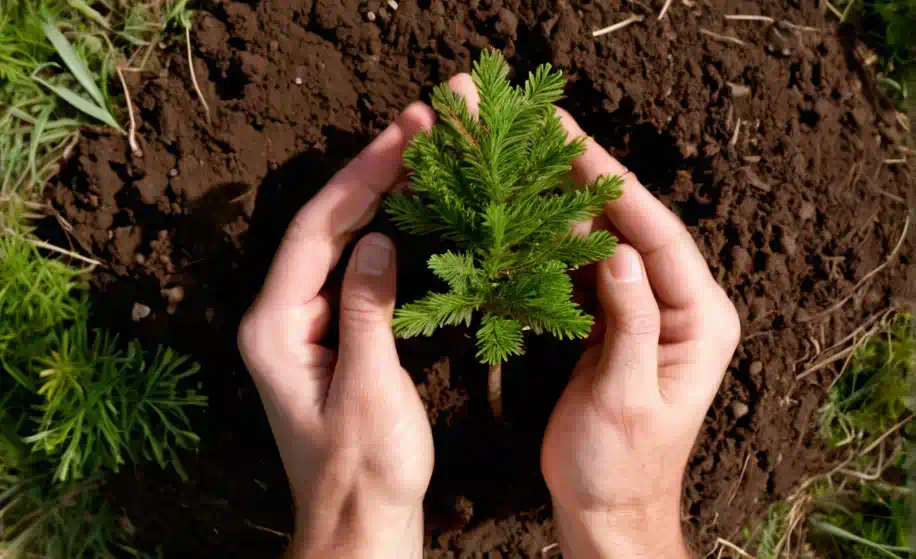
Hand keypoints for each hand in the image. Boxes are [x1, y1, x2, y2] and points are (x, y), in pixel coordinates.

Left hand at [238, 103, 435, 558]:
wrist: (360, 524)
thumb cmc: (365, 471)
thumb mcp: (370, 390)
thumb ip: (367, 310)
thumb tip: (375, 239)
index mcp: (276, 328)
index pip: (315, 231)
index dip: (360, 177)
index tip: (405, 135)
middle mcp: (280, 318)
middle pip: (322, 227)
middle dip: (369, 174)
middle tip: (419, 126)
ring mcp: (303, 326)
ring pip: (337, 244)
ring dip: (376, 198)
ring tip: (419, 153)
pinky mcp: (329, 337)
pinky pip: (352, 272)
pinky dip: (382, 237)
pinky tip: (410, 213)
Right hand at [540, 111, 741, 557]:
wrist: (605, 508)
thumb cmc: (622, 466)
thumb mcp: (629, 399)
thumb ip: (631, 326)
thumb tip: (621, 254)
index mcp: (699, 320)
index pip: (659, 238)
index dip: (616, 187)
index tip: (575, 142)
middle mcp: (676, 305)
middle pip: (630, 227)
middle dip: (586, 178)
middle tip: (545, 127)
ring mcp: (641, 309)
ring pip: (602, 241)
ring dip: (564, 201)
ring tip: (529, 153)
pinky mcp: (610, 321)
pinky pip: (582, 270)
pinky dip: (554, 240)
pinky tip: (525, 211)